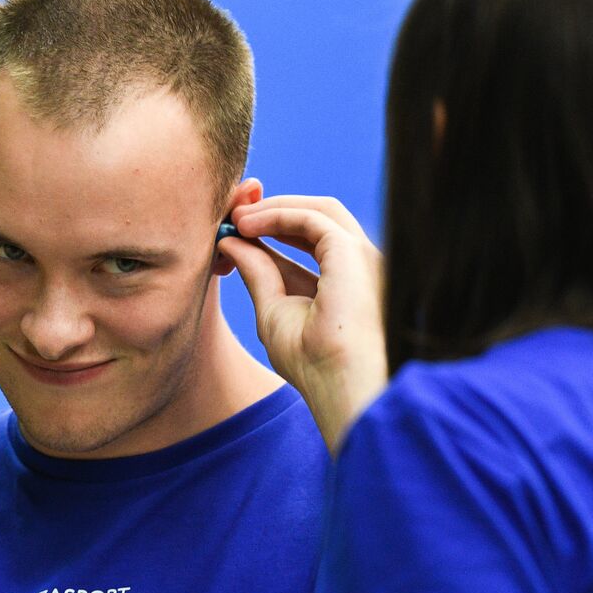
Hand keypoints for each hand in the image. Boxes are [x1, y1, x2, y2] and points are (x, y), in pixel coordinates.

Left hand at [218, 195, 386, 449]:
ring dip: (274, 208)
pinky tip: (246, 224)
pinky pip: (312, 217)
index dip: (273, 228)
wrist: (339, 384)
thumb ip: (257, 272)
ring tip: (236, 217)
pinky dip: (277, 215)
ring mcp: (361, 255)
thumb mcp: (273, 310)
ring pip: (319, 211)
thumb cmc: (312, 363)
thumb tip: (230, 240)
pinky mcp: (352, 251)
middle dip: (274, 209)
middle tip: (233, 213)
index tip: (236, 227)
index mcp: (347, 281)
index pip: (310, 239)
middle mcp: (360, 264)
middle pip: (318, 218)